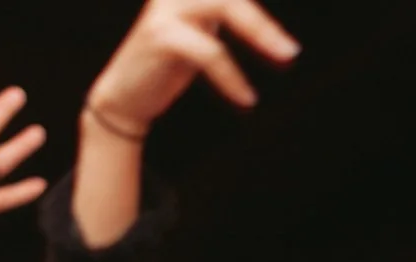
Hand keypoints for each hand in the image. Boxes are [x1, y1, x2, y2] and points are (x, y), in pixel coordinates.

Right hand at [85, 0, 299, 138]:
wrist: (124, 98)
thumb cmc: (166, 67)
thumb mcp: (202, 33)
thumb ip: (227, 15)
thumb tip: (269, 25)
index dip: (257, 11)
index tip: (284, 38)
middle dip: (264, 22)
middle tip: (291, 52)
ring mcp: (166, 10)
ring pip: (224, 7)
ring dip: (260, 33)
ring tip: (287, 57)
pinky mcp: (160, 36)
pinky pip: (209, 51)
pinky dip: (232, 76)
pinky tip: (247, 99)